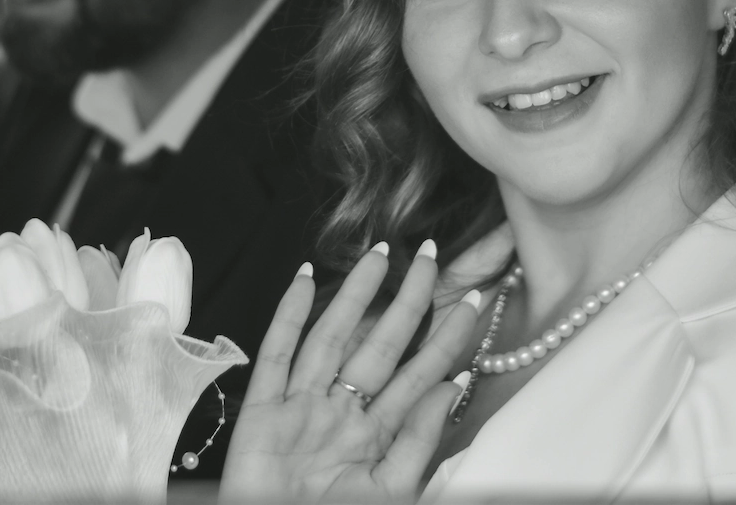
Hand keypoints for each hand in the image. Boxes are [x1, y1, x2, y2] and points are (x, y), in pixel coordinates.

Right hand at [220, 242, 480, 502]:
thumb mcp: (389, 492)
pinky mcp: (261, 413)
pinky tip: (304, 280)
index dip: (447, 337)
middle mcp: (342, 412)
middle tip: (429, 254)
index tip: (473, 300)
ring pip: (331, 338)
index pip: (420, 373)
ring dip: (354, 295)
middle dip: (407, 300)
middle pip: (380, 344)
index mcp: (377, 435)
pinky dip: (288, 317)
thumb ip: (418, 441)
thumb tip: (450, 385)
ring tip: (377, 255)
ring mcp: (301, 408)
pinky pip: (275, 356)